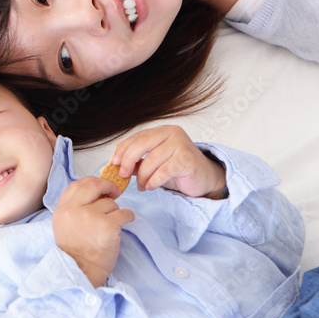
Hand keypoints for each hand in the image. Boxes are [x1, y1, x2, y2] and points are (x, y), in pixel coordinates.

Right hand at [52, 176, 133, 287]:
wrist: (83, 271)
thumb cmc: (77, 251)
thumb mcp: (65, 225)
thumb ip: (74, 207)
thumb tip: (94, 191)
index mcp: (63, 209)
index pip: (77, 184)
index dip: (91, 182)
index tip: (100, 185)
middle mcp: (74, 210)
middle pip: (94, 185)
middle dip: (107, 186)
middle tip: (115, 191)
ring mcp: (91, 217)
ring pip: (110, 203)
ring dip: (115, 211)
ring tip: (111, 224)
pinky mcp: (108, 226)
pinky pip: (124, 213)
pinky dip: (128, 217)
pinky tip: (125, 222)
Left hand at [111, 125, 225, 198]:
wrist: (204, 178)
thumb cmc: (177, 170)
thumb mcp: (155, 162)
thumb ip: (139, 160)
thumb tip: (117, 165)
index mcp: (162, 131)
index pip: (138, 136)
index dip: (123, 149)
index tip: (115, 162)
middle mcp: (172, 133)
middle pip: (142, 144)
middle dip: (129, 160)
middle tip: (123, 174)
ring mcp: (181, 145)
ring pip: (151, 160)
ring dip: (142, 177)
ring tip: (142, 186)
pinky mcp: (187, 159)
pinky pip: (163, 171)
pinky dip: (153, 181)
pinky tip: (151, 186)